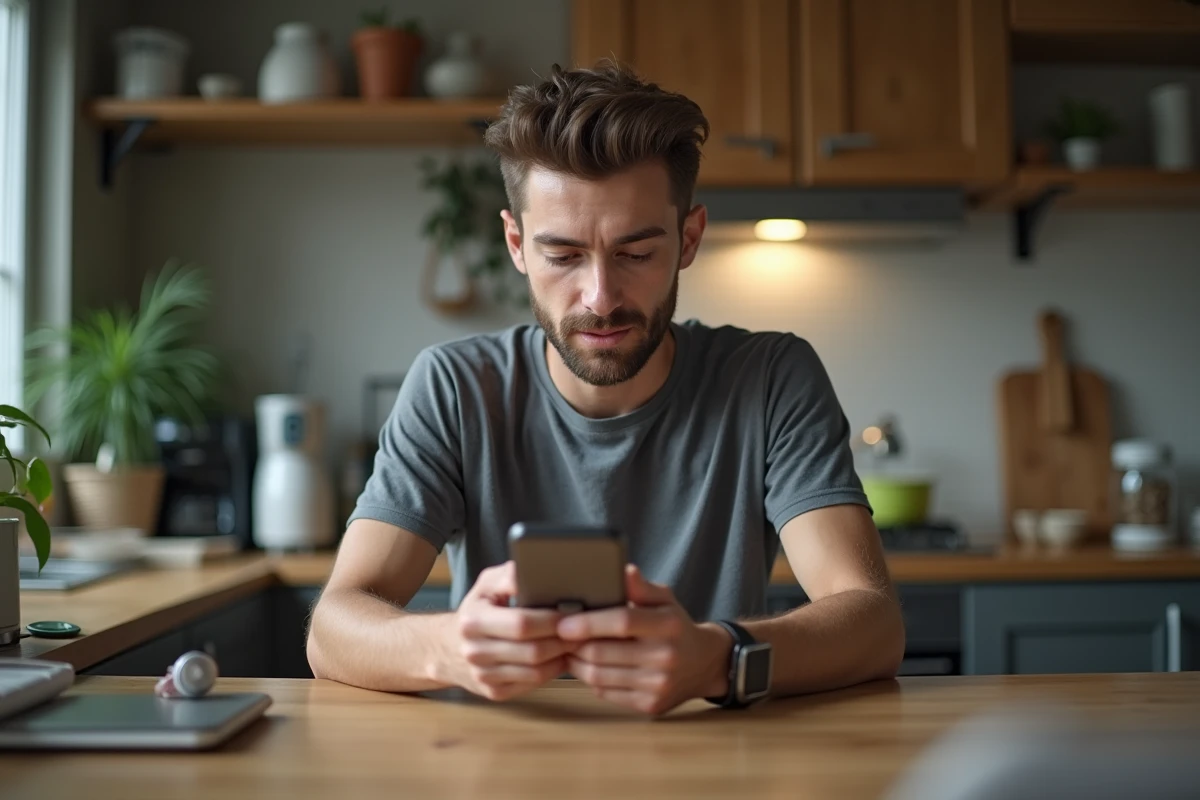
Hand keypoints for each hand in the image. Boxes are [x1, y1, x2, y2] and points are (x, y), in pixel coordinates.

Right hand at [448, 561, 574, 701]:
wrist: (448, 645)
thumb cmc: (479, 608)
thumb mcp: (488, 584)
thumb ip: (510, 576)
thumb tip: (532, 571)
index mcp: (474, 620)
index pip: (521, 623)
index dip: (551, 619)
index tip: (572, 612)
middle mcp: (474, 651)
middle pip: (532, 651)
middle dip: (563, 640)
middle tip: (583, 630)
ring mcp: (483, 675)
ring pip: (535, 672)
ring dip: (561, 657)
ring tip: (576, 643)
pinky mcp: (494, 692)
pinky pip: (531, 685)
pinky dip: (551, 672)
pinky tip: (560, 658)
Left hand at [558, 564, 731, 715]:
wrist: (703, 664)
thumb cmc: (676, 627)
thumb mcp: (665, 600)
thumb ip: (641, 587)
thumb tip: (624, 570)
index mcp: (668, 625)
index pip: (622, 622)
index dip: (589, 623)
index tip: (564, 623)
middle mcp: (665, 657)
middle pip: (603, 653)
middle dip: (574, 645)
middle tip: (562, 637)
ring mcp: (658, 685)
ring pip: (599, 676)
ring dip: (577, 664)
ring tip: (572, 651)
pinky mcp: (649, 705)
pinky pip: (606, 693)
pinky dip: (591, 680)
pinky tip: (591, 668)